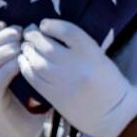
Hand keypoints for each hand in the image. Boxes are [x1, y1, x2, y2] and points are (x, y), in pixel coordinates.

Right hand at [0, 21, 42, 136]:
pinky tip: (21, 63)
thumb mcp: (18, 71)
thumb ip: (18, 52)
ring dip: (3, 51)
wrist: (20, 131)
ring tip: (20, 46)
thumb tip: (33, 27)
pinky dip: (8, 69)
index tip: (6, 23)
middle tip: (20, 33)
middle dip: (0, 36)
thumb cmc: (24, 97)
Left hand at [18, 19, 136, 136]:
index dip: (52, 25)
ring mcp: (63, 81)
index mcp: (92, 53)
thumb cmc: (108, 81)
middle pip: (47, 45)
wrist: (113, 112)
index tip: (45, 23)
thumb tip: (49, 32)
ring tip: (26, 46)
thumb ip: (78, 45)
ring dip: (27, 50)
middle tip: (29, 32)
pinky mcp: (54, 95)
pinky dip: (25, 65)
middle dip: (34, 36)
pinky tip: (24, 60)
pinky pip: (32, 77)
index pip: (67, 31)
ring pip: (36, 60)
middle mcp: (76, 65)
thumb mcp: (100, 57)